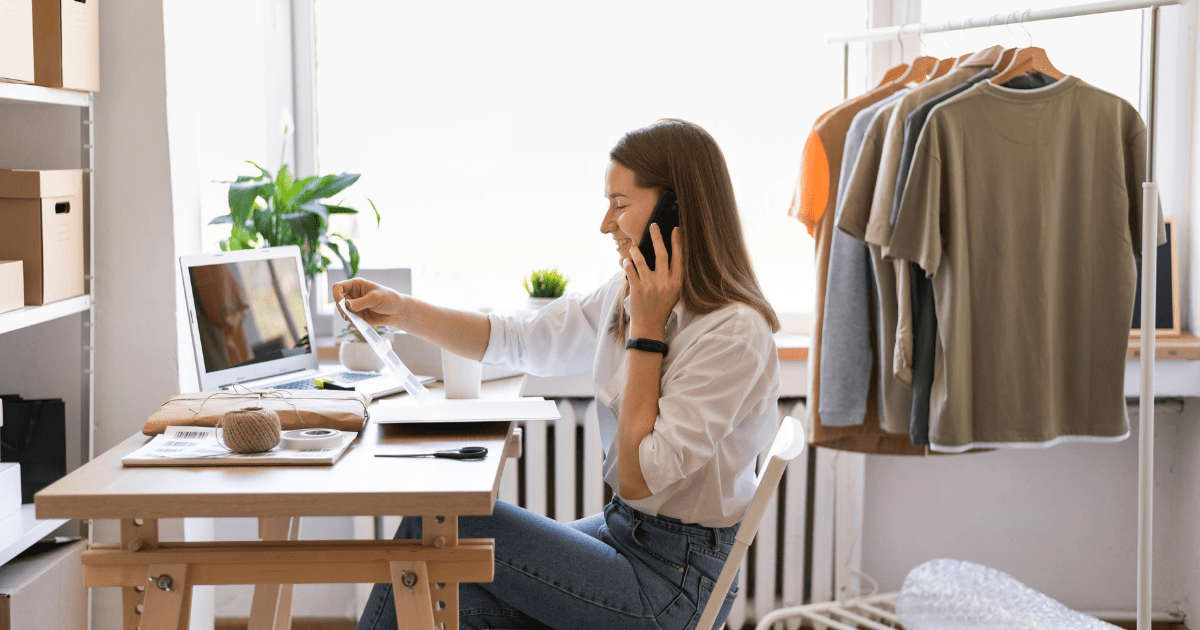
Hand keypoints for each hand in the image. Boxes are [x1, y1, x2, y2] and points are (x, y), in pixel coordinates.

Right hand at [332, 278, 406, 327]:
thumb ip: (361, 302)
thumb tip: (346, 305)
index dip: (336, 294)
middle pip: (338, 301)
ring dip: (347, 317)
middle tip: (348, 315)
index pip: (338, 287)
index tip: (341, 302)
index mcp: (356, 285)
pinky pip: (350, 321)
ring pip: (343, 312)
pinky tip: (361, 322)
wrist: (396, 311)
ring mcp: (354, 307)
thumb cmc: (388, 299)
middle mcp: (352, 295)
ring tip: (356, 319)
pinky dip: (353, 323)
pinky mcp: (358, 317)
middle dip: (341, 309)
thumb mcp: (375, 298)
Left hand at [624, 224, 681, 338]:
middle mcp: (665, 282)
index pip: (679, 257)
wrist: (649, 326)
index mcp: (677, 283)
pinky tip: (626, 261)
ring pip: (641, 260)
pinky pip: (630, 269)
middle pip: (661, 253)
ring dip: (636, 251)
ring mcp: (650, 285)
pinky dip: (627, 263)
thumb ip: (672, 276)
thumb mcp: (674, 293)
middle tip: (653, 225)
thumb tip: (668, 254)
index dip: (677, 242)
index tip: (675, 229)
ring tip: (633, 248)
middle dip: (657, 237)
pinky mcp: (637, 289)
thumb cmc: (662, 308)